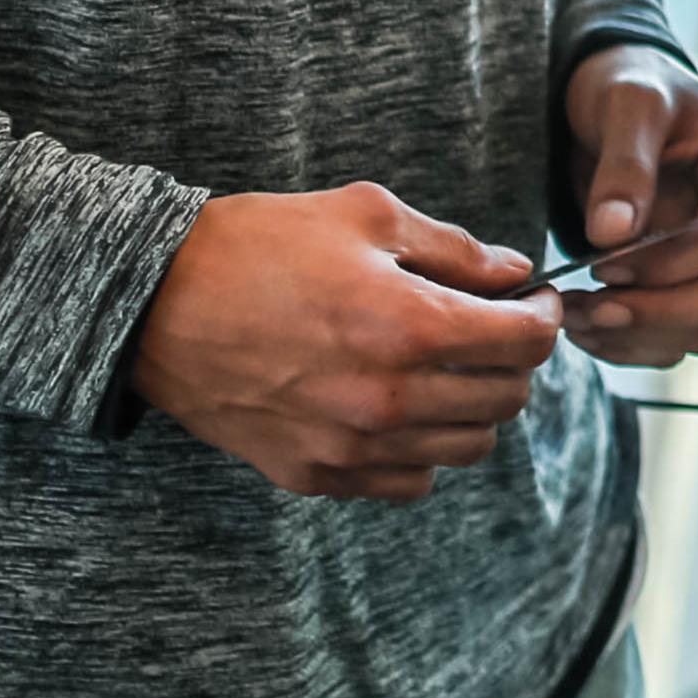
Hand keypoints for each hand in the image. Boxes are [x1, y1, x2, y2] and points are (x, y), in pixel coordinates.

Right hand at [126, 182, 557, 500]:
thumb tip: (515, 272)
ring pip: (467, 448)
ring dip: (474, 407)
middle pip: (506, 399)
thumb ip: (454, 249)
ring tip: (447, 368)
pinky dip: (422, 450)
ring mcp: (352, 446)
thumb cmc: (257, 245)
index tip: (532, 300)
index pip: (526, 344)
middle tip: (492, 329)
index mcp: (409, 326)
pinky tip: (401, 408)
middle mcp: (390, 399)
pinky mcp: (316, 474)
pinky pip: (409, 481)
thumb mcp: (365, 215)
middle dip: (514, 359)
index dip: (543, 316)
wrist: (153, 303)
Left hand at [555, 45, 697, 369]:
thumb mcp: (626, 101)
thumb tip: (611, 235)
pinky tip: (586, 326)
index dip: (670, 263)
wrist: (612, 98)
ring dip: (642, 335)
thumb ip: (625, 163)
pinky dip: (633, 343)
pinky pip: (678, 334)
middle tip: (595, 310)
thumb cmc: (626, 85)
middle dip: (665, 312)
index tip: (603, 267)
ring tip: (576, 319)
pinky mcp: (694, 279)